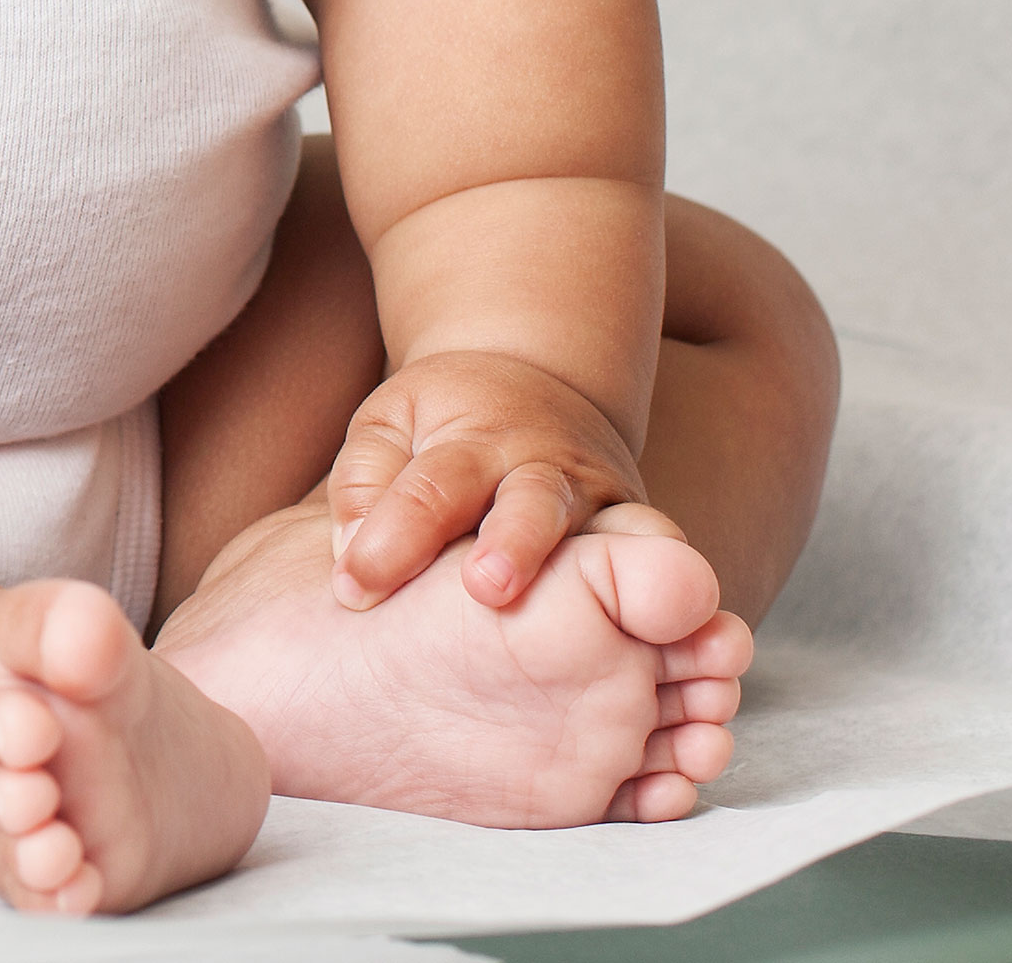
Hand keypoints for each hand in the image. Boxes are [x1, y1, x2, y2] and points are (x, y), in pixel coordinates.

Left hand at [327, 347, 656, 609]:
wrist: (547, 383)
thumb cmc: (449, 420)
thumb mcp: (390, 422)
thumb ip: (362, 484)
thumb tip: (354, 560)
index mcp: (470, 439)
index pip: (428, 489)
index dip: (390, 541)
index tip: (352, 590)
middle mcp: (543, 466)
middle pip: (527, 505)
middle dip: (512, 546)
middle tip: (487, 589)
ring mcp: (598, 501)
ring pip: (596, 534)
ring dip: (583, 573)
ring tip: (569, 608)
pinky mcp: (635, 532)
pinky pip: (649, 558)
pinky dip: (655, 583)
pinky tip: (659, 629)